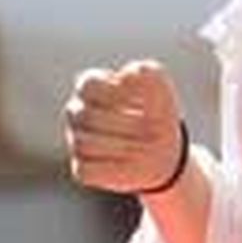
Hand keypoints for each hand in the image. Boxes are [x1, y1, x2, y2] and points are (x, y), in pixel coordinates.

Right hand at [65, 60, 185, 195]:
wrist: (165, 152)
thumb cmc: (157, 114)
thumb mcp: (161, 89)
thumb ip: (147, 73)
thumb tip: (126, 76)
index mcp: (90, 88)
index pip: (88, 85)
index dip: (116, 94)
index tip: (144, 103)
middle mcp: (77, 113)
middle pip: (87, 116)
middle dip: (127, 124)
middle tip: (153, 130)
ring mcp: (75, 140)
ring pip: (85, 144)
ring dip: (123, 146)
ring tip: (146, 146)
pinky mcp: (82, 168)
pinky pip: (87, 169)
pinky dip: (114, 167)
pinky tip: (131, 163)